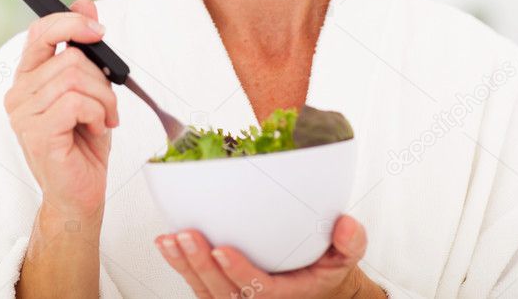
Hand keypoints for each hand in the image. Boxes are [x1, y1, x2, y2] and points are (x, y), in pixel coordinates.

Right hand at [4, 0, 118, 220]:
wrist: (80, 193)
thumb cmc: (84, 142)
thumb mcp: (91, 88)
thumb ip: (84, 48)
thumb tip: (85, 2)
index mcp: (28, 78)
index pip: (40, 32)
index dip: (70, 21)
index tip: (98, 28)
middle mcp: (18, 93)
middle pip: (70, 56)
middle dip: (102, 79)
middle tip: (107, 105)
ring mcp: (22, 114)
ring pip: (77, 78)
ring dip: (104, 100)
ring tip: (101, 120)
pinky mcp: (35, 133)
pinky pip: (76, 103)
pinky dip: (97, 115)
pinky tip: (93, 131)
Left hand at [155, 215, 380, 298]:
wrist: (316, 287)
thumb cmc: (324, 268)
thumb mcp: (346, 257)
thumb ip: (350, 242)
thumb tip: (346, 225)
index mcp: (288, 294)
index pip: (260, 290)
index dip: (239, 272)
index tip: (222, 250)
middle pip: (224, 293)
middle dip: (202, 266)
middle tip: (187, 236)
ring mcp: (238, 297)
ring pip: (206, 291)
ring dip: (184, 265)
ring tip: (169, 239)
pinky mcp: (222, 290)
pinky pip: (199, 284)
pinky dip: (180, 265)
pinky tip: (167, 243)